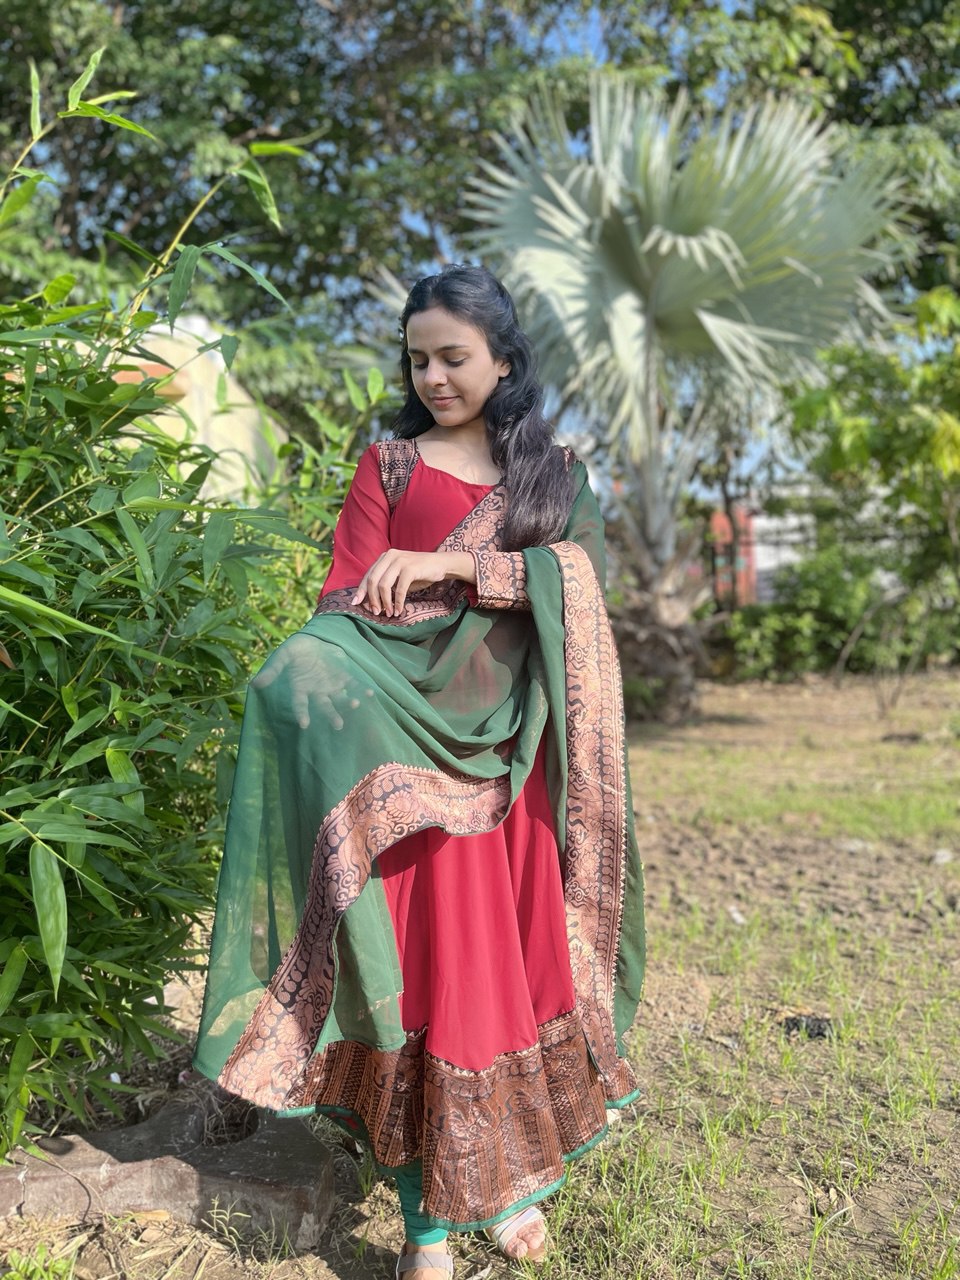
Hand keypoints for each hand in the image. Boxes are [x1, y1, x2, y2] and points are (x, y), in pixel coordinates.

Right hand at [250, 632, 358, 730]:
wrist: (312, 640)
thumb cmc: (294, 650)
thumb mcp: (282, 655)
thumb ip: (272, 670)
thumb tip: (254, 684)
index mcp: (300, 688)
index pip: (300, 704)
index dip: (301, 713)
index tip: (304, 724)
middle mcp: (317, 691)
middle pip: (324, 706)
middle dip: (332, 715)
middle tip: (339, 725)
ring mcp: (331, 685)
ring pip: (341, 698)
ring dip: (349, 702)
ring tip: (356, 705)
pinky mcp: (343, 676)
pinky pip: (353, 685)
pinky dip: (361, 689)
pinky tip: (370, 694)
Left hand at [352, 550, 473, 616]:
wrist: (441, 564)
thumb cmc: (419, 573)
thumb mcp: (399, 577)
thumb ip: (386, 584)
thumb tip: (371, 602)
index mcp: (384, 557)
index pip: (368, 575)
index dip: (361, 590)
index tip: (356, 604)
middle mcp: (390, 556)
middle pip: (373, 580)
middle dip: (372, 599)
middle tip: (375, 612)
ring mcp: (400, 560)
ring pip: (384, 585)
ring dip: (385, 602)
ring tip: (388, 613)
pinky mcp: (411, 568)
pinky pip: (399, 589)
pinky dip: (397, 602)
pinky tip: (398, 610)